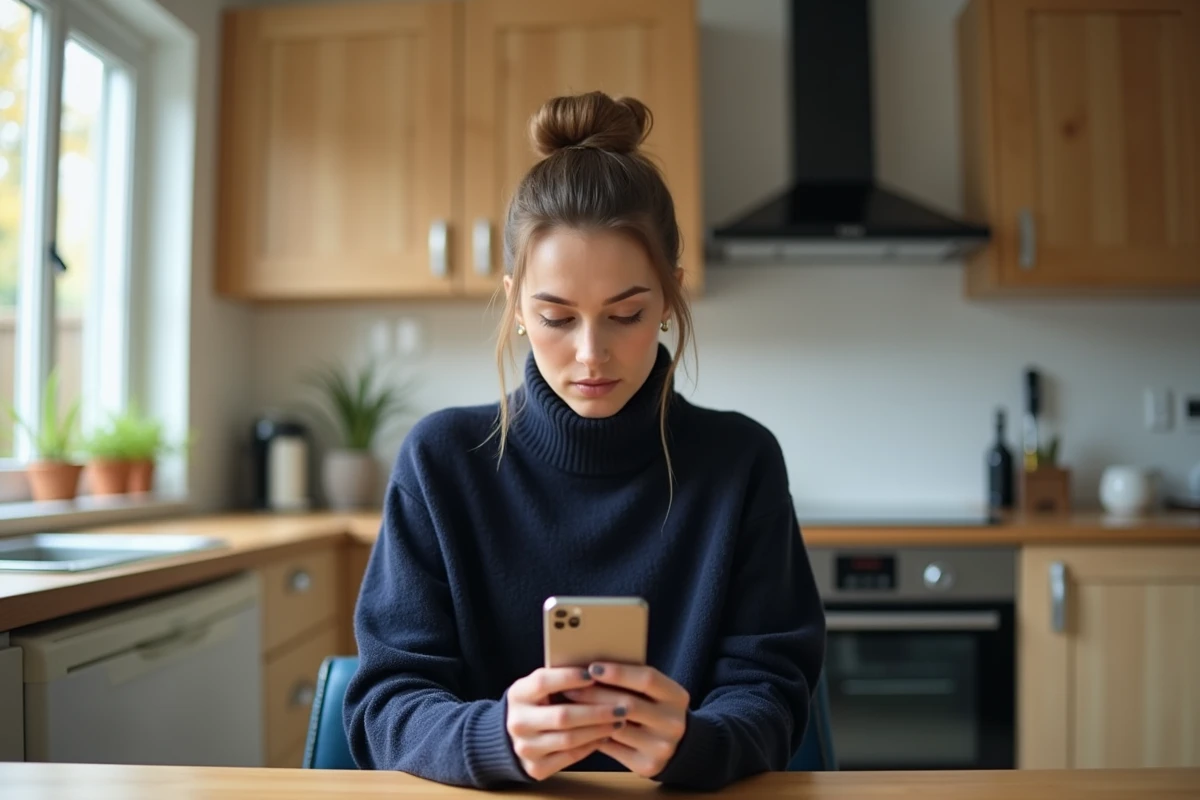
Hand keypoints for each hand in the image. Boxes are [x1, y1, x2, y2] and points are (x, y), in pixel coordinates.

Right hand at [505, 667, 621, 780]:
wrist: (513, 738)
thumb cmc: (537, 703)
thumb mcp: (538, 687)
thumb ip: (559, 678)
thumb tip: (596, 669)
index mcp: (517, 695)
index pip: (542, 682)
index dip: (568, 677)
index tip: (594, 674)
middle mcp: (517, 723)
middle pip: (562, 716)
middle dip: (596, 711)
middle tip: (622, 706)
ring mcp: (525, 749)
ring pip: (569, 739)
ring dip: (599, 730)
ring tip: (619, 721)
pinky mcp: (535, 768)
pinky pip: (570, 757)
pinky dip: (591, 746)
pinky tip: (605, 736)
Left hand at [563, 662, 689, 778]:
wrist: (677, 744)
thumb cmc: (655, 707)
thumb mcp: (655, 692)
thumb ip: (633, 679)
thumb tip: (591, 667)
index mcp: (677, 697)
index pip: (647, 679)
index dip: (619, 672)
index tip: (592, 668)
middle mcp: (673, 723)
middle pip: (628, 704)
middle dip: (595, 695)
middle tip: (570, 688)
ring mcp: (661, 747)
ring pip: (617, 728)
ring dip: (589, 716)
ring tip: (569, 706)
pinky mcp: (647, 765)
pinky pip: (613, 748)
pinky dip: (594, 735)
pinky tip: (580, 726)